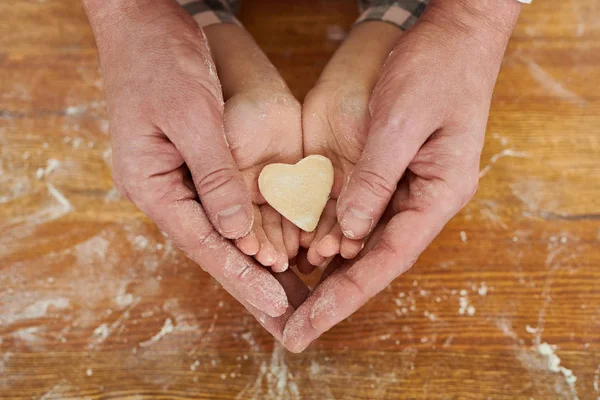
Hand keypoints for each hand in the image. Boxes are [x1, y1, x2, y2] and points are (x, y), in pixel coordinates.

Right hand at [83, 0, 298, 335]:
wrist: (144, 21)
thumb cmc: (160, 60)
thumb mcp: (191, 115)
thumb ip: (215, 176)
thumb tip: (237, 232)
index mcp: (151, 183)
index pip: (202, 241)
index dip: (240, 274)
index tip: (273, 303)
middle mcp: (164, 188)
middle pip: (212, 244)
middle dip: (248, 279)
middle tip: (283, 314)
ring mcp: (180, 177)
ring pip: (222, 229)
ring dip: (253, 259)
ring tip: (286, 292)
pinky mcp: (198, 162)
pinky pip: (228, 203)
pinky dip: (252, 226)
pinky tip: (275, 245)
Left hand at [285, 0, 520, 350]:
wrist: (453, 36)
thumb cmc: (435, 70)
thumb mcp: (399, 123)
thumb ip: (374, 182)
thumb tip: (350, 237)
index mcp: (437, 194)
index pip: (388, 259)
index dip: (347, 295)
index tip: (312, 323)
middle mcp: (424, 199)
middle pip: (376, 261)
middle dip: (335, 297)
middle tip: (295, 330)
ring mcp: (409, 187)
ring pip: (367, 243)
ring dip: (333, 274)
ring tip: (296, 304)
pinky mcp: (392, 172)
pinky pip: (361, 214)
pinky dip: (334, 236)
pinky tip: (309, 254)